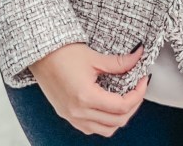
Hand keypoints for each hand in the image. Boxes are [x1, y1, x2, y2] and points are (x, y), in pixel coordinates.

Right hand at [29, 42, 148, 136]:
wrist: (39, 54)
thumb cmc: (62, 53)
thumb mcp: (94, 57)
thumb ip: (119, 62)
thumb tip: (138, 57)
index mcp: (85, 97)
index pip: (121, 106)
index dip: (138, 94)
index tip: (143, 80)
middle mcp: (78, 112)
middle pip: (116, 121)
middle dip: (133, 105)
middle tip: (138, 88)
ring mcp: (72, 117)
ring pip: (105, 130)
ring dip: (120, 117)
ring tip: (126, 98)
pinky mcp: (67, 115)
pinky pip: (91, 128)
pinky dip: (105, 121)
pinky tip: (108, 105)